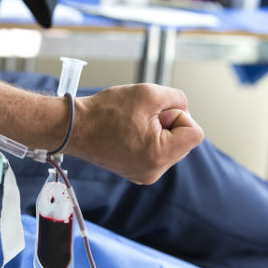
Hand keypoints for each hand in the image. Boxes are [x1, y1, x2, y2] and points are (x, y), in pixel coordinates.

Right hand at [68, 84, 203, 184]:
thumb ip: (177, 98)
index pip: (195, 133)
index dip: (179, 116)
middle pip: (184, 141)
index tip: (153, 114)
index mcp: (159, 156)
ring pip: (170, 146)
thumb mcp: (148, 92)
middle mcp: (153, 172)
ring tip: (131, 126)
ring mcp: (144, 175)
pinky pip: (156, 152)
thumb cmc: (105, 111)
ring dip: (158, 131)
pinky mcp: (135, 172)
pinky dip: (148, 140)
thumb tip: (183, 110)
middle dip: (168, 124)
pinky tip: (127, 133)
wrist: (72, 127)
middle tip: (140, 118)